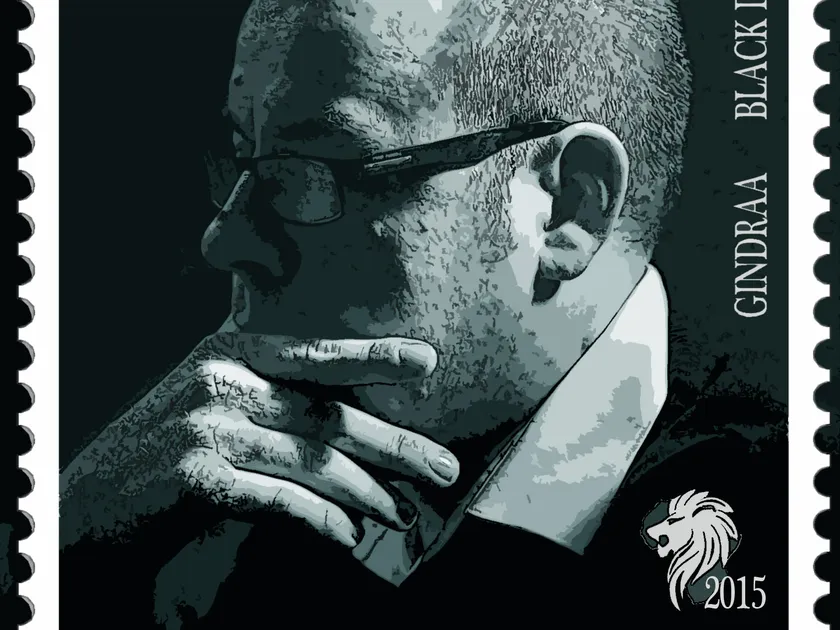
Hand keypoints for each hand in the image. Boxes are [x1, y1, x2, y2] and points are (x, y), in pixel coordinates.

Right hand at [60, 334, 459, 548]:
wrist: (85, 508)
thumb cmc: (162, 454)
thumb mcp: (212, 406)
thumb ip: (270, 397)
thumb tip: (351, 421)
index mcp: (228, 353)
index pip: (315, 354)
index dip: (373, 357)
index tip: (428, 364)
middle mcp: (220, 381)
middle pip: (328, 415)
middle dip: (394, 445)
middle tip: (445, 469)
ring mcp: (206, 427)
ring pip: (313, 460)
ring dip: (368, 493)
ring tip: (403, 514)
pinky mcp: (196, 478)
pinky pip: (281, 499)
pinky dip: (322, 520)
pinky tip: (349, 536)